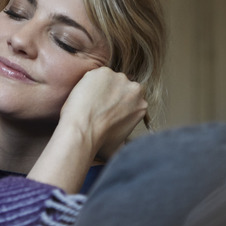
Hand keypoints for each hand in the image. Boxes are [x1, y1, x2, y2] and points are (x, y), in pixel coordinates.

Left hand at [27, 67, 145, 192]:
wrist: (84, 130)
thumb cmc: (99, 141)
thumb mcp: (121, 146)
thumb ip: (125, 141)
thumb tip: (123, 154)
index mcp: (142, 105)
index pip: (130, 99)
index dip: (117, 104)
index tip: (107, 110)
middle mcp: (135, 89)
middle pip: (121, 87)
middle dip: (111, 94)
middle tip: (97, 105)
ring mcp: (119, 78)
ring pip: (108, 79)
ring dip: (100, 87)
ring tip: (88, 101)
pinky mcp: (103, 72)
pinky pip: (95, 75)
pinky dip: (88, 82)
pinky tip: (83, 94)